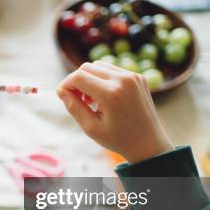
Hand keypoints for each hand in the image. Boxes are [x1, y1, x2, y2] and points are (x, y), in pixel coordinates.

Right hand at [57, 61, 172, 163]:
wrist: (149, 143)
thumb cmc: (119, 139)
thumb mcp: (91, 128)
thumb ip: (74, 107)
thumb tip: (60, 91)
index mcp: (111, 94)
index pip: (78, 77)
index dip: (66, 84)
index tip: (63, 96)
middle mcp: (123, 80)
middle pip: (87, 67)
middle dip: (77, 81)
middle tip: (77, 100)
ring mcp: (133, 76)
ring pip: (99, 66)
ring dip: (89, 79)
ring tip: (91, 100)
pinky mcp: (138, 77)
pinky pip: (112, 70)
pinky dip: (103, 79)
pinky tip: (104, 97)